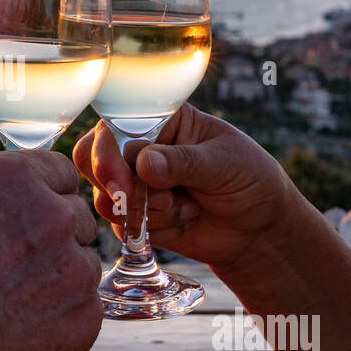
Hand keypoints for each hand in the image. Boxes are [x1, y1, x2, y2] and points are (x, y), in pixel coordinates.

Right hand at [0, 150, 102, 350]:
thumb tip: (20, 211)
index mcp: (10, 178)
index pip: (59, 172)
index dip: (41, 200)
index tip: (21, 227)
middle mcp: (51, 213)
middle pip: (76, 218)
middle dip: (50, 243)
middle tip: (5, 278)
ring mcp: (73, 267)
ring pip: (83, 267)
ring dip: (58, 285)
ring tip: (5, 313)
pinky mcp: (85, 319)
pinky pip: (85, 312)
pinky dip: (60, 326)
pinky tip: (15, 339)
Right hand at [72, 104, 297, 269]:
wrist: (260, 228)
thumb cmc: (250, 180)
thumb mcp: (225, 164)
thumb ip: (184, 162)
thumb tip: (144, 163)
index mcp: (160, 120)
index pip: (113, 125)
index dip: (106, 152)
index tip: (120, 182)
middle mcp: (139, 147)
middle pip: (91, 158)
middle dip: (113, 185)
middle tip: (137, 202)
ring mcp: (134, 183)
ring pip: (105, 197)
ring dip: (142, 211)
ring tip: (182, 208)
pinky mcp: (135, 216)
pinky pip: (121, 226)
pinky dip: (151, 231)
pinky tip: (183, 221)